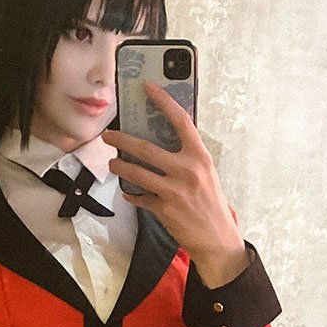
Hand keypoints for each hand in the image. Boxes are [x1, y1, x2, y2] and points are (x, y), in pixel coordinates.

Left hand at [102, 83, 248, 283]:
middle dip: (121, 140)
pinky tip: (129, 193)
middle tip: (108, 135)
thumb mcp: (205, 173)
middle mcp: (187, 170)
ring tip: (113, 164)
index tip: (148, 87)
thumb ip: (187, 157)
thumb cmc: (211, 203)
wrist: (218, 239)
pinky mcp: (165, 209)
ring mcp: (175, 191)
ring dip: (120, 167)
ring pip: (136, 173)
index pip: (180, 121)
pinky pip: (140, 198)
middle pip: (146, 148)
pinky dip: (132, 195)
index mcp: (199, 156)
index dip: (163, 101)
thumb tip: (162, 140)